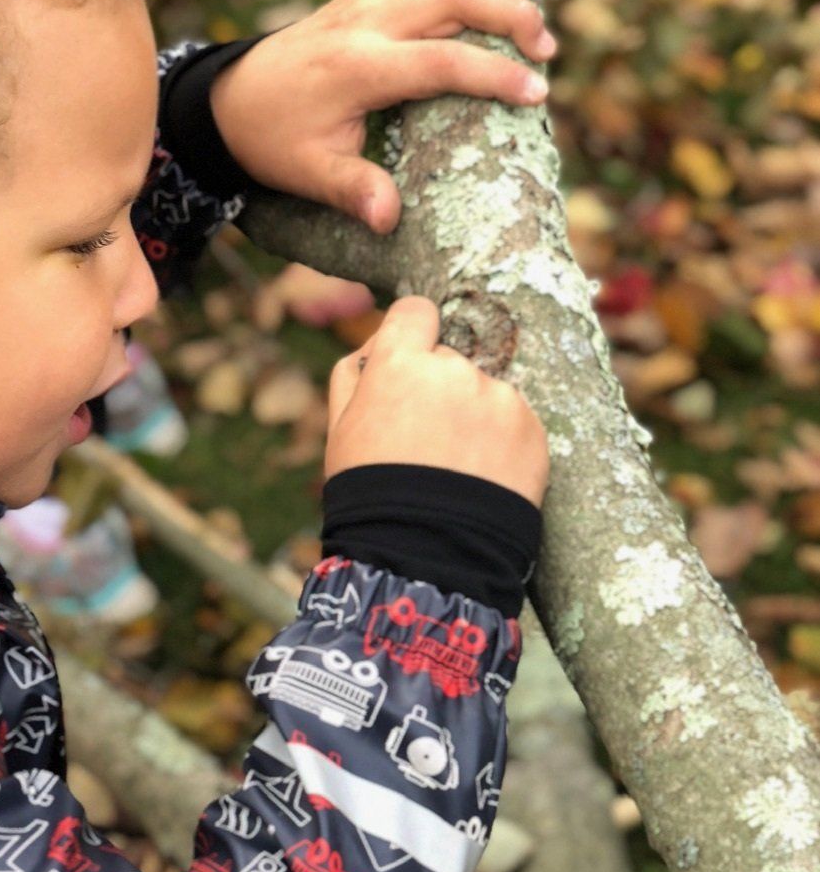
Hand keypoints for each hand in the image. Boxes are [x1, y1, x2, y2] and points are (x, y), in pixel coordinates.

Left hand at [209, 0, 554, 232]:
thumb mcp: (311, 176)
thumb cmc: (278, 143)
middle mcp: (365, 20)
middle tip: (545, 45)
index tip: (536, 94)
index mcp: (359, 69)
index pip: (443, 61)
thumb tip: (388, 218)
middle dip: (508, 14)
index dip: (495, 76)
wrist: (232, 104)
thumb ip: (354, 192)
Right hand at [323, 297, 549, 507]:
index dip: (411, 336)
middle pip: (449, 361)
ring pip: (483, 393)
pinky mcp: (531, 430)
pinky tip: (481, 480)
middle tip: (424, 445)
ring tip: (455, 471)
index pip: (416, 312)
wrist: (426, 558)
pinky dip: (500, 445)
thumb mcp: (340, 434)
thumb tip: (377, 342)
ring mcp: (499, 399)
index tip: (409, 364)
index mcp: (401, 365)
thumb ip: (353, 375)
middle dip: (438, 391)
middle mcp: (455, 370)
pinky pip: (513, 423)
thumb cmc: (370, 496)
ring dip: (472, 419)